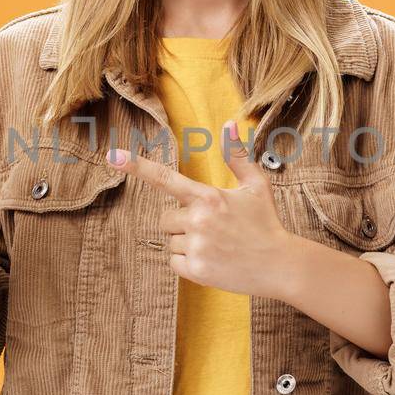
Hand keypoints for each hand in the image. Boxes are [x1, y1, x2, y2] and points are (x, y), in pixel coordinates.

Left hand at [110, 120, 298, 299]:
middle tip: (210, 228)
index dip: (137, 167)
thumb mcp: (256, 185)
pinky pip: (174, 263)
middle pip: (164, 219)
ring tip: (216, 245)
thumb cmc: (266, 222)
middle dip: (180, 223)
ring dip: (186, 244)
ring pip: (170, 242)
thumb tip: (229, 124)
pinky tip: (212, 260)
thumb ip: (237, 156)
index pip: (165, 179)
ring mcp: (197, 247)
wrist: (281, 265)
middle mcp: (199, 220)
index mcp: (208, 197)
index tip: (113, 157)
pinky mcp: (196, 271)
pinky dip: (188, 263)